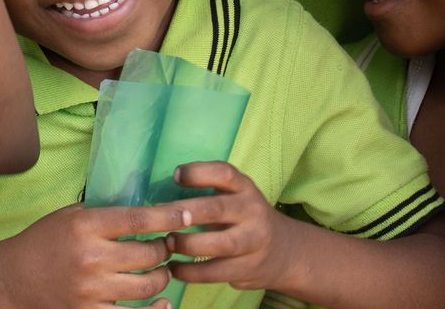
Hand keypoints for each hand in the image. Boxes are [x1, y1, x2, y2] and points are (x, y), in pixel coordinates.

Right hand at [0, 203, 175, 307]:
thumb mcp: (68, 217)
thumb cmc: (43, 242)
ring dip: (162, 277)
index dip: (167, 216)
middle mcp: (91, 258)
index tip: (187, 213)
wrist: (13, 280)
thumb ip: (102, 211)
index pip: (137, 219)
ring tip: (161, 270)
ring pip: (148, 285)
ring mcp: (92, 290)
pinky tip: (162, 303)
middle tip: (167, 245)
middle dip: (165, 249)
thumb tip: (143, 204)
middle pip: (148, 254)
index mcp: (85, 226)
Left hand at [164, 160, 303, 292]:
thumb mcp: (236, 197)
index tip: (176, 176)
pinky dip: (191, 272)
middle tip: (159, 216)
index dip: (199, 172)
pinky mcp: (249, 269)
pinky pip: (217, 272)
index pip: (225, 173)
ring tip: (166, 243)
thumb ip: (208, 193)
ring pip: (220, 244)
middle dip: (185, 212)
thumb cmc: (245, 219)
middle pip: (217, 209)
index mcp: (245, 189)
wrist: (286, 252)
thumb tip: (161, 199)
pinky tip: (173, 268)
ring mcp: (254, 242)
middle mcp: (252, 212)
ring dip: (188, 244)